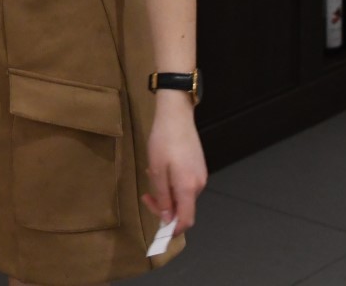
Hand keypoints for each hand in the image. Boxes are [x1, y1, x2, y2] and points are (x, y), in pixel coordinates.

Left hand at [140, 95, 206, 234]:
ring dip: (166, 193)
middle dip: (164, 206)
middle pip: (183, 208)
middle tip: (146, 195)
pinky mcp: (198, 166)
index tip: (159, 230)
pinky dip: (172, 183)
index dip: (173, 229)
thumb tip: (167, 218)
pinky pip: (185, 184)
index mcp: (189, 187)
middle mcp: (199, 184)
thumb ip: (162, 197)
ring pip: (182, 195)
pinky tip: (161, 169)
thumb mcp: (157, 170)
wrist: (176, 115)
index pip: (186, 220)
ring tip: (152, 175)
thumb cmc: (163, 141)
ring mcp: (200, 175)